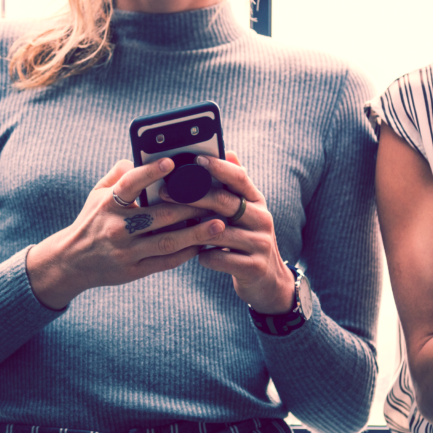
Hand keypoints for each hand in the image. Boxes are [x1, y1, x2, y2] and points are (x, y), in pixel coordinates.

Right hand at [27, 158, 221, 308]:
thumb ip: (117, 175)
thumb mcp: (96, 194)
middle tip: (215, 198)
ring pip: (167, 241)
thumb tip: (138, 157)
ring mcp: (126, 251)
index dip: (150, 172)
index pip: (130, 184)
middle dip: (190, 207)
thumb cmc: (91, 221)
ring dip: (196, 233)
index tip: (172, 163)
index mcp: (108, 204)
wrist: (71, 261)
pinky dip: (185, 253)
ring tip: (219, 224)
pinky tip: (202, 245)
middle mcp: (116, 227)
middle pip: (159, 215)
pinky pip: (165, 262)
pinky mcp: (133, 270)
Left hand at [162, 151, 294, 313]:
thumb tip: (228, 152)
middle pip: (225, 203)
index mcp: (258, 202)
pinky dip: (204, 257)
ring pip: (219, 232)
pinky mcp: (254, 267)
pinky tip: (196, 255)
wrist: (268, 280)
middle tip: (164, 193)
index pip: (239, 178)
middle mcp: (262, 219)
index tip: (196, 159)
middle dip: (192, 196)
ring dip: (192, 230)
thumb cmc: (246, 240)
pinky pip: (220, 258)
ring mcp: (260, 244)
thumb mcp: (246, 213)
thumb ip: (235, 187)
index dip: (218, 167)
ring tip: (170, 227)